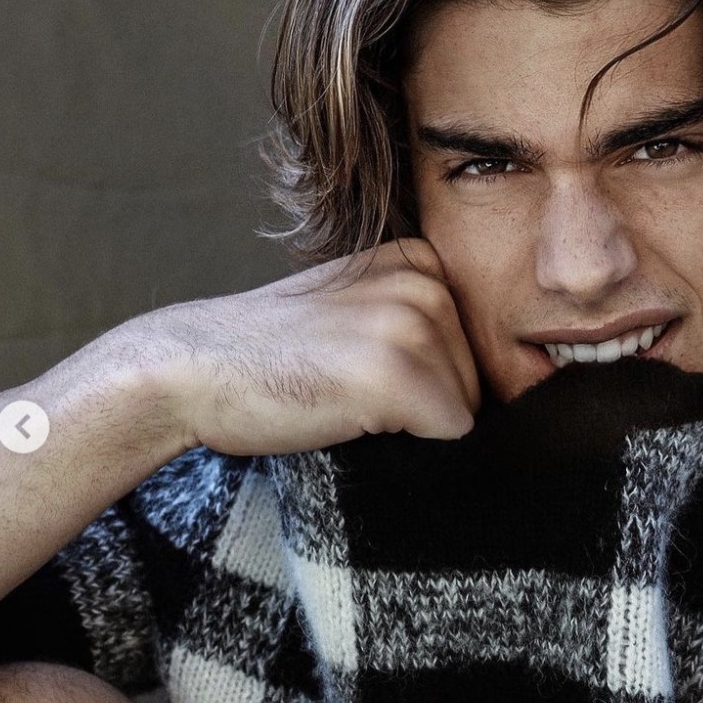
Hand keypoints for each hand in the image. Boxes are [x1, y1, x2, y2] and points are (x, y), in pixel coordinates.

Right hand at [151, 238, 480, 455]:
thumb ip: (421, 325)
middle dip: (426, 403)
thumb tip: (507, 380)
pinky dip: (405, 443)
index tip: (366, 371)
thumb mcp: (358, 312)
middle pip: (478, 381)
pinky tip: (344, 413)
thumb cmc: (275, 353)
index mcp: (420, 259)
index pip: (477, 349)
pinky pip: (450, 433)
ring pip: (465, 409)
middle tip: (348, 387)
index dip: (431, 380)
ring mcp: (409, 322)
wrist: (195, 366)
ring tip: (344, 396)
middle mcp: (424, 281)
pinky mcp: (394, 372)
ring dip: (411, 423)